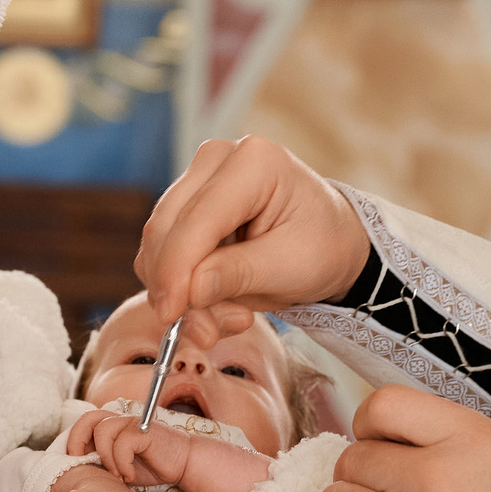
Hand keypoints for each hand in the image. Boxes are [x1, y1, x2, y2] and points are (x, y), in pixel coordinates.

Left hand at [69, 410, 274, 491]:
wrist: (184, 465)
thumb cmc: (153, 466)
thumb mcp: (121, 466)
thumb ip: (103, 461)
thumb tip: (78, 467)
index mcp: (115, 426)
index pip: (85, 422)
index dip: (74, 439)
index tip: (76, 461)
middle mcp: (122, 420)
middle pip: (89, 418)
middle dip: (80, 441)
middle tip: (85, 463)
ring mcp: (134, 424)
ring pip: (103, 432)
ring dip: (106, 458)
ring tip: (117, 475)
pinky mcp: (145, 432)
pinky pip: (122, 444)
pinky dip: (122, 464)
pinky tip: (131, 476)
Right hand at [134, 137, 370, 340]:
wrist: (332, 240)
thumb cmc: (322, 247)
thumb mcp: (292, 268)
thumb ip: (239, 275)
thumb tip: (190, 291)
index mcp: (254, 162)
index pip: (196, 220)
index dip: (176, 271)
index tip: (171, 315)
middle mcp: (218, 159)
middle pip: (166, 227)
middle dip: (177, 287)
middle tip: (206, 332)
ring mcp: (198, 177)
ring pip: (158, 242)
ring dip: (181, 291)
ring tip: (230, 317)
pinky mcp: (187, 202)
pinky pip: (164, 250)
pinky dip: (181, 284)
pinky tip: (218, 301)